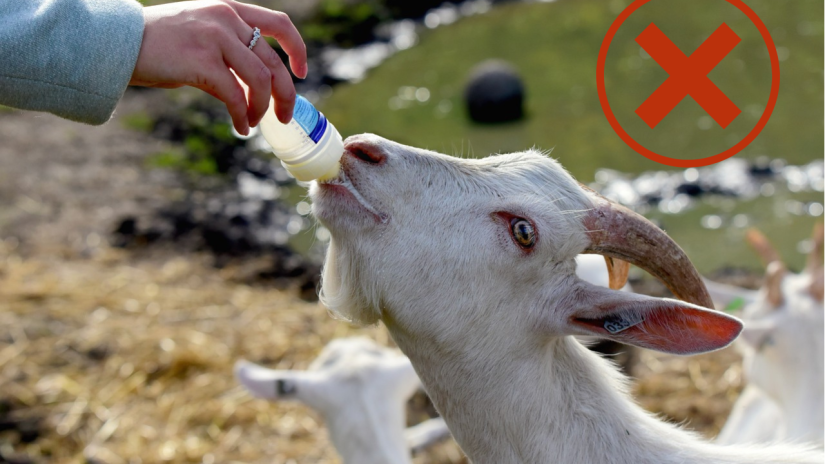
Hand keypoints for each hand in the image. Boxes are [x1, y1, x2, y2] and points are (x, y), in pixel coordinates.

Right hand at [130, 0, 306, 134]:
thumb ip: (228, 48)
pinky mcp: (202, 62)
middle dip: (285, 94)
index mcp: (229, 9)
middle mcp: (226, 19)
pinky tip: (240, 127)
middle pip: (274, 62)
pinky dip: (243, 116)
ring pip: (260, 80)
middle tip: (285, 116)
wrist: (116, 42)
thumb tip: (254, 84)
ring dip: (262, 108)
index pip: (279, 24)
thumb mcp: (199, 32)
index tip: (301, 72)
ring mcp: (215, 38)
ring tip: (253, 123)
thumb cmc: (156, 44)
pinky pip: (236, 96)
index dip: (297, 49)